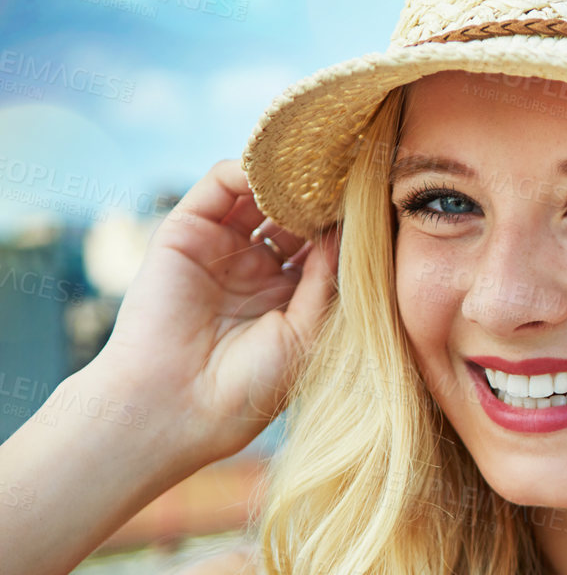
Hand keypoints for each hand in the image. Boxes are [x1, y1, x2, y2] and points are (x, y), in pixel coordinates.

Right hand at [91, 158, 339, 464]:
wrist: (180, 404)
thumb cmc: (250, 385)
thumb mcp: (307, 330)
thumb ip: (328, 278)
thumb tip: (348, 229)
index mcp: (287, 297)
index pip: (322, 247)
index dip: (345, 228)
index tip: (377, 209)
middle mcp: (254, 268)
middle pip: (294, 215)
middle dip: (320, 199)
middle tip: (350, 183)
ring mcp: (219, 248)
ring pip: (259, 194)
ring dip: (289, 181)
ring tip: (317, 176)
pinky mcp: (185, 231)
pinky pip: (219, 185)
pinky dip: (249, 170)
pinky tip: (278, 176)